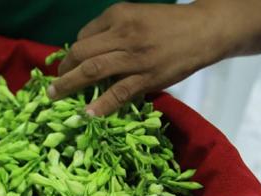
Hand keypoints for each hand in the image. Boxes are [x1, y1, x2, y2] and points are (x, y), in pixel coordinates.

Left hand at [48, 2, 226, 115]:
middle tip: (54, 85)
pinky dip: (100, 105)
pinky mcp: (148, 77)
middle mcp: (124, 34)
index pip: (84, 36)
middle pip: (82, 53)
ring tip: (55, 97)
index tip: (67, 67)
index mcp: (119, 15)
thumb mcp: (137, 15)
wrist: (206, 29)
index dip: (71, 54)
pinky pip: (118, 93)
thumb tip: (85, 53)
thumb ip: (112, 30)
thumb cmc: (168, 24)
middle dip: (64, 70)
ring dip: (69, 85)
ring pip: (93, 70)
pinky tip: (87, 114)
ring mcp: (135, 57)